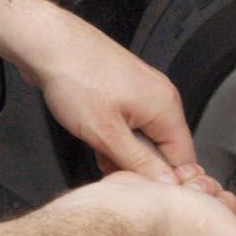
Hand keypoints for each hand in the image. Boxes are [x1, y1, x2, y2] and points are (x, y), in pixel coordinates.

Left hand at [26, 9, 197, 183]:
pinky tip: (95, 137)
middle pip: (164, 149)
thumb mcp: (106, 133)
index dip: (166, 181)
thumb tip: (165, 184)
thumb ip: (139, 162)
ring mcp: (143, 93)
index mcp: (166, 107)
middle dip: (138, 166)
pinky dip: (114, 137)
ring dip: (122, 153)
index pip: (185, 158)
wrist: (49, 44)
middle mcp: (160, 97)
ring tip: (98, 149)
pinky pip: (129, 125)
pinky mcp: (125, 91)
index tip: (143, 190)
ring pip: (144, 139)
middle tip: (111, 168)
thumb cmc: (75, 76)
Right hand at [101, 172, 235, 235]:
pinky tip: (180, 194)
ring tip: (192, 202)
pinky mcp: (166, 225)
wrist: (132, 211)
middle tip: (213, 217)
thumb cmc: (177, 233)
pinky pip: (194, 200)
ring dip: (208, 197)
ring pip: (216, 212)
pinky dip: (189, 190)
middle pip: (235, 234)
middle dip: (227, 213)